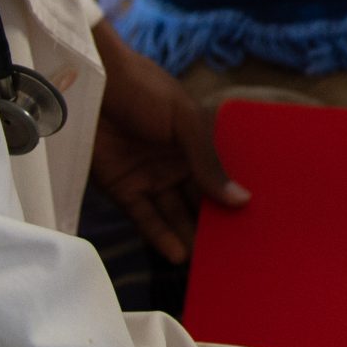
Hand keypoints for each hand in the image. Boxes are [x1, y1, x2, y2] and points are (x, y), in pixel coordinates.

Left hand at [90, 19, 247, 262]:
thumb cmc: (145, 90)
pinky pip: (146, 219)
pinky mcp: (123, 190)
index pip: (220, 176)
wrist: (91, 82)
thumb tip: (242, 201)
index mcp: (196, 141)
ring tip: (210, 264)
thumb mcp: (185, 122)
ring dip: (190, 236)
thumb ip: (208, 163)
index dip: (235, 199)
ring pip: (174, 214)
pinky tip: (178, 255)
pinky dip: (161, 237)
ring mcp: (150, 177)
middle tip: (236, 254)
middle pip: (199, 200)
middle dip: (215, 224)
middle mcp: (176, 163)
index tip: (256, 226)